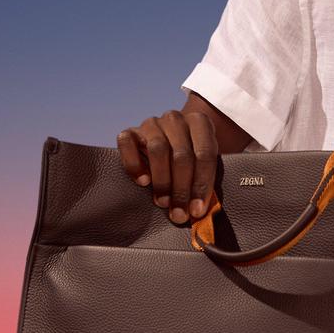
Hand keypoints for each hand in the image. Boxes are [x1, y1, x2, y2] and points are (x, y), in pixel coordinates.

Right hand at [115, 107, 219, 224]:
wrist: (174, 140)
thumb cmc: (194, 158)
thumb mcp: (206, 164)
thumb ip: (206, 183)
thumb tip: (198, 212)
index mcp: (200, 123)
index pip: (205, 154)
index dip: (202, 185)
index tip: (197, 210)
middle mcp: (176, 119)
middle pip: (181, 155)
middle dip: (181, 189)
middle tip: (179, 213)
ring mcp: (152, 123)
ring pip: (157, 149)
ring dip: (162, 181)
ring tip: (162, 202)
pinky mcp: (131, 131)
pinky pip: (127, 143)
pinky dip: (134, 164)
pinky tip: (143, 181)